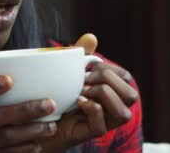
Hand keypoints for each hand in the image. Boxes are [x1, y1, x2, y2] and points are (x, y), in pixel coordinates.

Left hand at [39, 34, 138, 151]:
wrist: (38, 118)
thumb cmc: (58, 93)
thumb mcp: (69, 72)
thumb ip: (80, 55)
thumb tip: (91, 37)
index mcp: (112, 92)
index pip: (126, 78)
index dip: (111, 68)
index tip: (90, 66)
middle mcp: (113, 110)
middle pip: (131, 95)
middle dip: (107, 80)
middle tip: (84, 79)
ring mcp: (104, 123)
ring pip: (123, 114)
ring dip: (101, 96)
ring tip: (82, 91)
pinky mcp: (90, 134)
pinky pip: (101, 126)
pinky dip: (90, 109)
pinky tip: (77, 102)